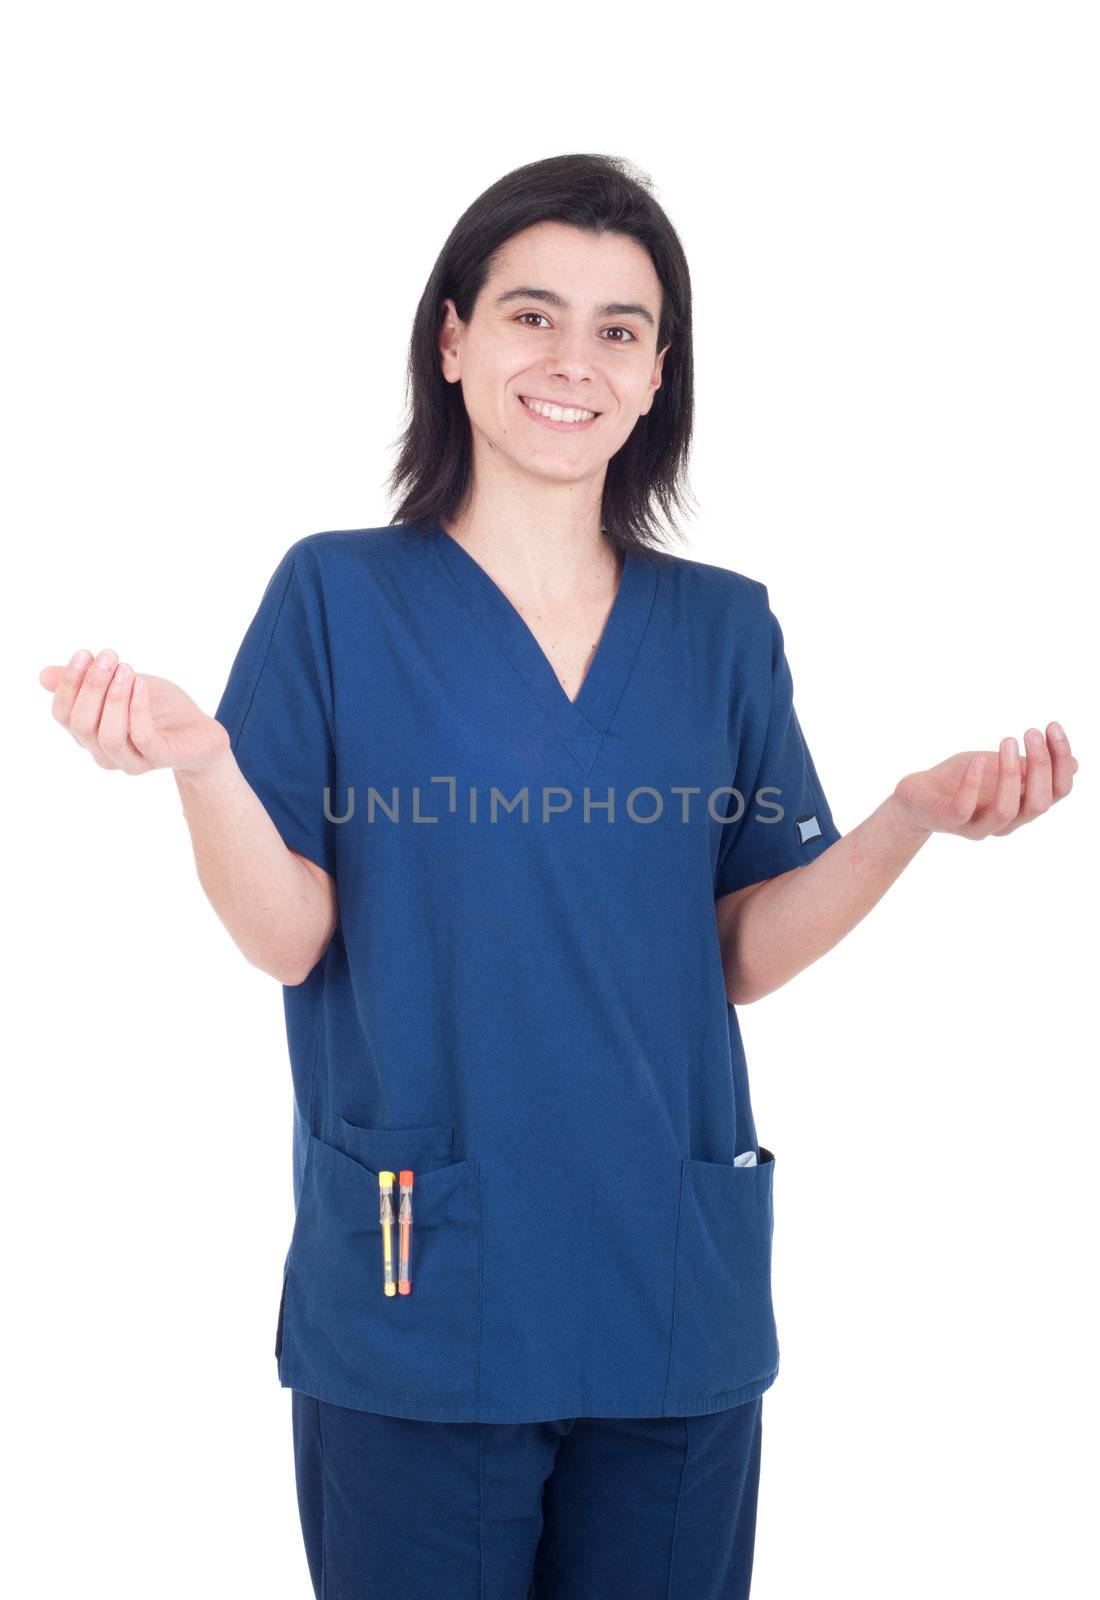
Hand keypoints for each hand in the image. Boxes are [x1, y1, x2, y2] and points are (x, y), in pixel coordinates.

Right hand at [39, 647, 230, 774]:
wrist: (200, 731)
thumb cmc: (158, 708)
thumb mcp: (121, 686)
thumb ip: (88, 682)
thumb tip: (43, 675)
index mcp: (89, 735)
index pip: (63, 714)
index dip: (68, 684)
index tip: (85, 653)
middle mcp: (104, 752)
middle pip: (82, 724)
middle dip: (92, 685)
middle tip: (109, 656)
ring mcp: (131, 760)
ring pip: (108, 735)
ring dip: (114, 698)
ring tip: (127, 669)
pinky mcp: (159, 759)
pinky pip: (141, 737)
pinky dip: (137, 708)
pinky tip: (141, 685)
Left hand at [893, 723, 1077, 839]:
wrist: (916, 795)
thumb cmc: (960, 779)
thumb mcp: (1000, 766)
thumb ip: (1030, 767)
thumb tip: (1074, 764)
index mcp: (1023, 807)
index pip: (1058, 791)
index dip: (1061, 761)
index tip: (1052, 726)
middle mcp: (1006, 822)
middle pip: (1040, 802)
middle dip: (1041, 766)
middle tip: (1029, 731)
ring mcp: (978, 826)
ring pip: (1008, 810)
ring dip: (1011, 774)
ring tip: (1006, 740)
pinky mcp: (949, 822)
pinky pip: (964, 808)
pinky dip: (973, 784)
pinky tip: (978, 760)